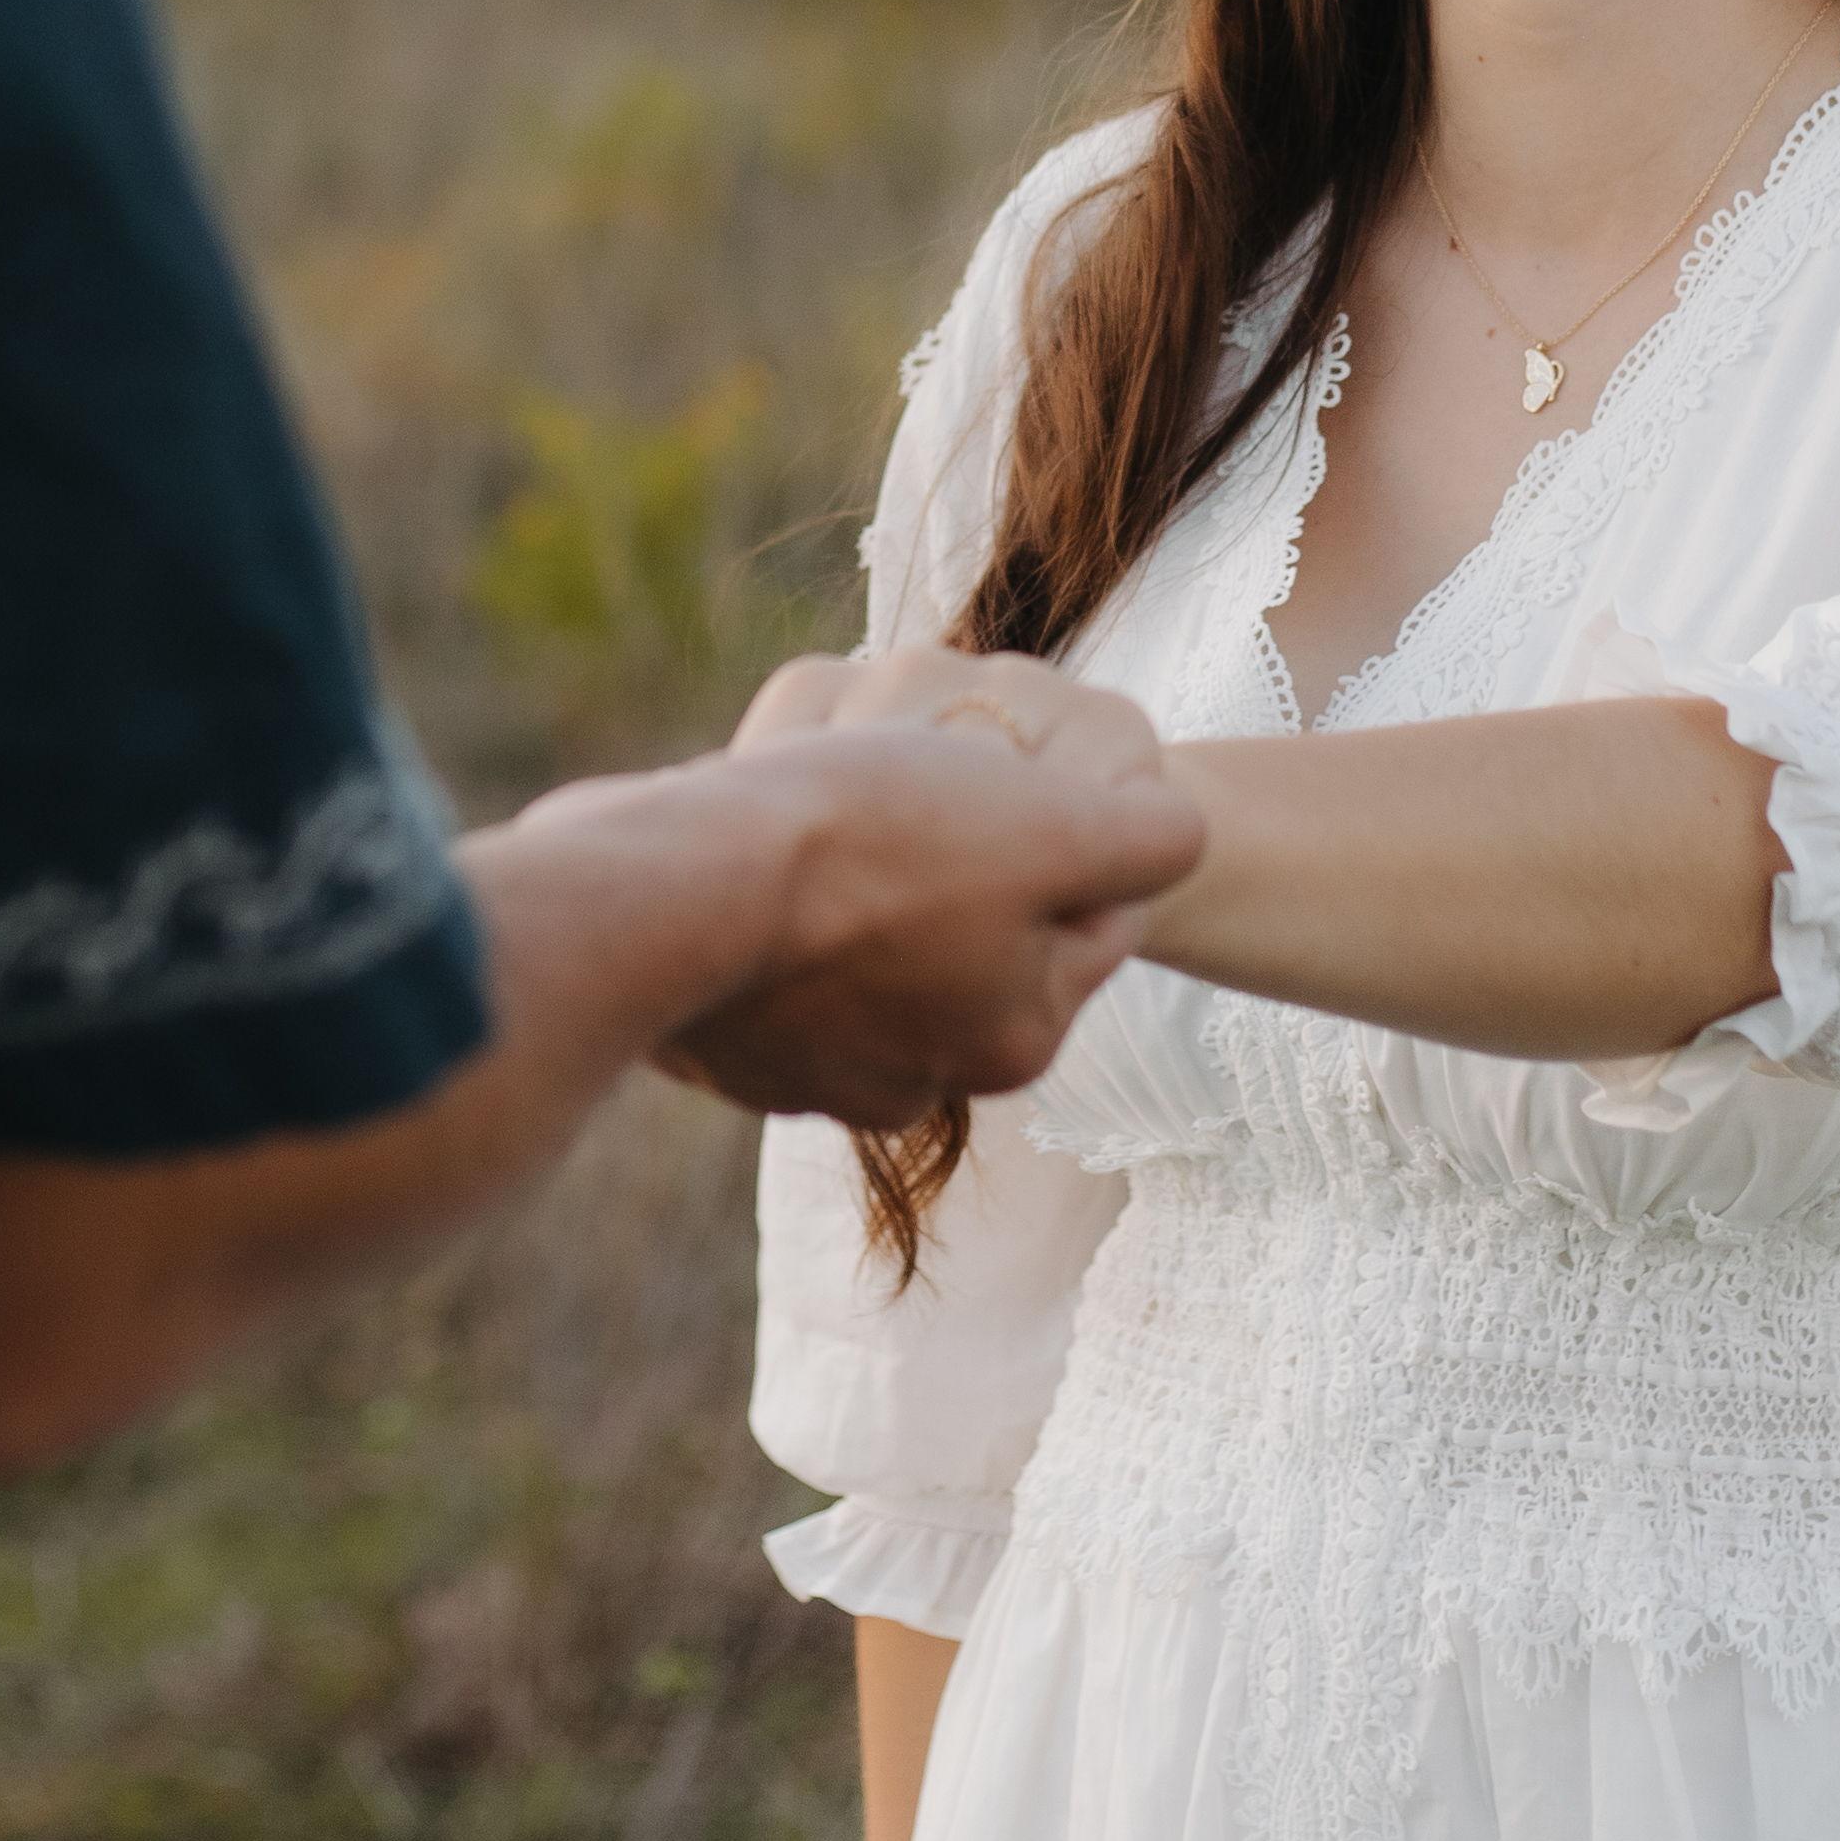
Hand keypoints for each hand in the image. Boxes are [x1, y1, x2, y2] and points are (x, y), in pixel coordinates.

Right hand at [649, 666, 1203, 1123]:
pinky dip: (781, 901)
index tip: (1021, 763)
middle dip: (965, 849)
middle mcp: (925, 1077)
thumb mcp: (1047, 824)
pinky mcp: (728, 1046)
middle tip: (921, 774)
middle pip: (983, 929)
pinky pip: (782, 956)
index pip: (1095, 914)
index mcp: (1016, 1034)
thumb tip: (1178, 839)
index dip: (1076, 822)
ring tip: (830, 801)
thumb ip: (1143, 840)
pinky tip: (760, 845)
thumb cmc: (864, 846)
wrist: (661, 896)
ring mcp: (817, 1074)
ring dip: (870, 870)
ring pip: (880, 940)